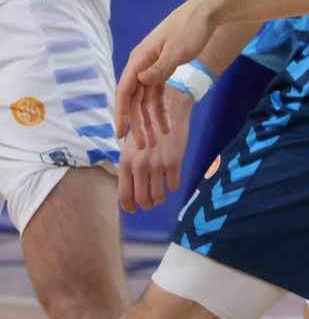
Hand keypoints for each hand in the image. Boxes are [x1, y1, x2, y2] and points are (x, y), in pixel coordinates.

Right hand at [116, 0, 221, 146]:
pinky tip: (167, 126)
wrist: (207, 13)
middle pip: (135, 100)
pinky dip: (162, 110)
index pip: (125, 91)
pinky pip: (158, 94)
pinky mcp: (164, 69)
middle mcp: (142, 64)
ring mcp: (152, 67)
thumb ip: (160, 68)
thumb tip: (140, 80)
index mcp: (140, 59)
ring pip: (146, 100)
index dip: (121, 113)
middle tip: (145, 146)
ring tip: (158, 141)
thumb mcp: (178, 50)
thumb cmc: (192, 28)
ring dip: (151, 121)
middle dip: (139, 124)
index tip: (120, 134)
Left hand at [118, 86, 191, 211]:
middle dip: (147, 205)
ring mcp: (157, 165)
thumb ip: (129, 167)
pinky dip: (173, 187)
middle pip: (141, 199)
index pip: (124, 195)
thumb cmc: (149, 129)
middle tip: (151, 203)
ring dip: (161, 199)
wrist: (169, 109)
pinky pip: (174, 185)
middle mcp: (139, 167)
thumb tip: (130, 188)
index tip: (135, 209)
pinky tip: (173, 181)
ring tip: (162, 195)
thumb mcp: (131, 147)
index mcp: (125, 163)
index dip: (129, 207)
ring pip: (158, 196)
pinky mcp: (174, 162)